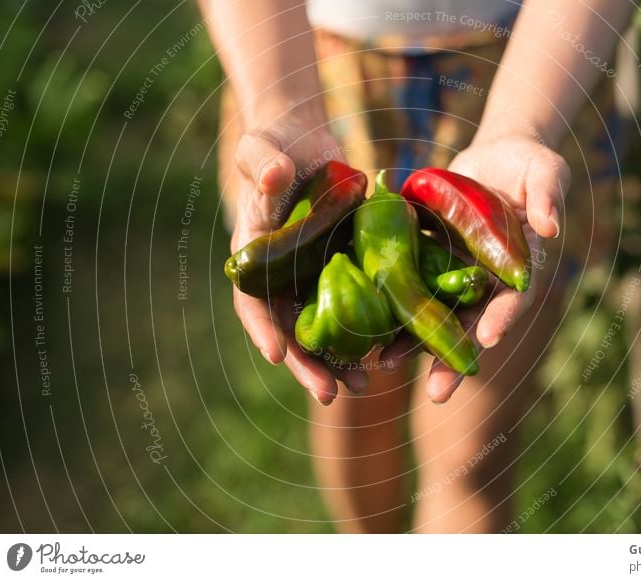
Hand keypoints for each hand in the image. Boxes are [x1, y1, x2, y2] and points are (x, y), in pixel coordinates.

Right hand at [229, 115, 367, 403]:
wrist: (306, 144)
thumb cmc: (277, 144)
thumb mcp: (263, 147)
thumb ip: (262, 162)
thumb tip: (272, 178)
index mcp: (256, 256)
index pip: (253, 300)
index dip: (263, 328)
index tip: (277, 355)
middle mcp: (281, 277)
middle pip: (290, 330)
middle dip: (308, 364)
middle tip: (331, 394)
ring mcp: (311, 278)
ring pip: (322, 329)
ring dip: (339, 360)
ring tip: (362, 387)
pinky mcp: (340, 270)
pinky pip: (351, 307)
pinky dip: (366, 331)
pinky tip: (386, 352)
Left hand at [381, 132, 569, 402]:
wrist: (490, 161)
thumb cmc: (526, 166)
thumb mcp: (544, 172)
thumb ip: (548, 196)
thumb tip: (550, 226)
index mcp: (518, 267)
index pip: (513, 298)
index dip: (502, 318)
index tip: (489, 339)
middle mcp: (485, 281)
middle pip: (470, 325)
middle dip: (454, 358)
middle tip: (437, 393)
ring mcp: (454, 276)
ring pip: (434, 317)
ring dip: (413, 344)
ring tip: (387, 367)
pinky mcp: (426, 262)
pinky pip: (408, 288)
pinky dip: (389, 308)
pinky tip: (366, 328)